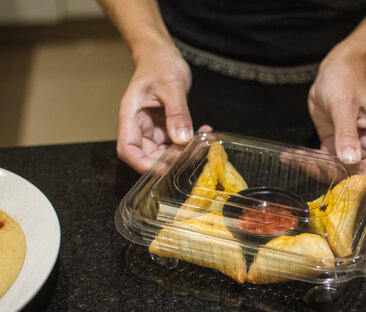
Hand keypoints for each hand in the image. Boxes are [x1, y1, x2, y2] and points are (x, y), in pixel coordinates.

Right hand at [117, 43, 207, 172]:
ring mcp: (153, 128)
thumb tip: (182, 139)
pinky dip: (189, 141)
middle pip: (148, 155)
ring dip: (183, 152)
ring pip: (164, 151)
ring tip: (203, 142)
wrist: (162, 55)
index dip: (142, 163)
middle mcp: (140, 126)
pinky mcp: (165, 127)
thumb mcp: (171, 87)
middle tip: (193, 153)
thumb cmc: (159, 64)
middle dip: (170, 159)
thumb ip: (177, 113)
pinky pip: (176, 141)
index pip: (128, 149)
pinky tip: (204, 133)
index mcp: (130, 116)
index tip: (163, 168)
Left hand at [308, 47, 365, 177]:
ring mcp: (349, 146)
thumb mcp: (343, 105)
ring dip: (317, 169)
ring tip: (296, 158)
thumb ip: (346, 133)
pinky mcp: (332, 144)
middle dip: (336, 176)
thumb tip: (350, 160)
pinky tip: (291, 156)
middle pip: (359, 175)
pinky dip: (307, 161)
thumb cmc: (345, 80)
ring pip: (337, 171)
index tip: (349, 179)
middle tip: (315, 165)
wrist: (334, 69)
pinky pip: (323, 161)